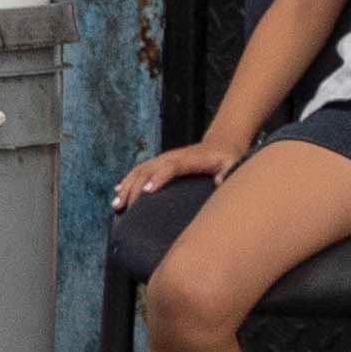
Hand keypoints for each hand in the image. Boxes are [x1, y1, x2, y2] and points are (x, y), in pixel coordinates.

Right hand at [113, 135, 242, 210]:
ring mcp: (164, 158)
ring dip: (126, 186)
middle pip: (149, 170)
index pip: (171, 166)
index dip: (159, 177)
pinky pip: (139, 171)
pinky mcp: (160, 162)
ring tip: (116, 205)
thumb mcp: (234, 163)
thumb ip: (229, 172)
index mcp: (190, 158)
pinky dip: (127, 181)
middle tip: (125, 209)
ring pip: (140, 170)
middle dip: (135, 188)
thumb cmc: (228, 157)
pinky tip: (118, 194)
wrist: (221, 142)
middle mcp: (172, 156)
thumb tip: (220, 181)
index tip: (148, 191)